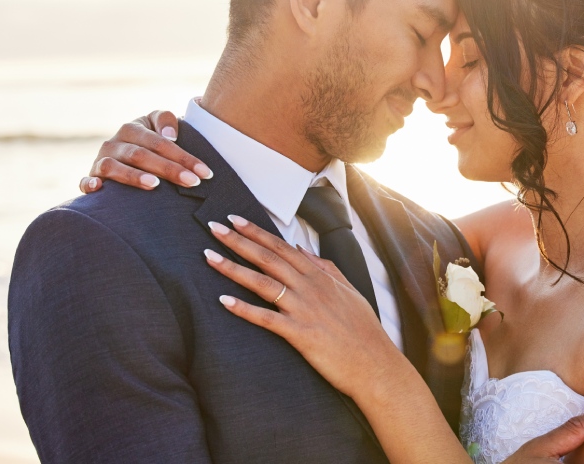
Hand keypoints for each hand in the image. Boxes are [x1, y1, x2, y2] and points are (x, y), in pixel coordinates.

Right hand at [79, 110, 212, 193]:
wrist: (124, 154)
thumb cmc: (150, 143)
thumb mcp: (158, 126)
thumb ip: (166, 120)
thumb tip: (170, 136)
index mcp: (133, 129)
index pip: (160, 141)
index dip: (184, 156)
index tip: (205, 173)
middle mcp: (115, 142)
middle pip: (141, 154)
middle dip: (169, 169)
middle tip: (192, 182)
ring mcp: (101, 160)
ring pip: (114, 166)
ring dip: (133, 176)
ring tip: (154, 185)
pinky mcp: (92, 177)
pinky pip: (85, 181)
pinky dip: (89, 184)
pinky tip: (99, 188)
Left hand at [204, 216, 404, 398]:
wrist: (375, 363)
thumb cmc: (363, 329)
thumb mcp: (348, 290)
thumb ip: (324, 268)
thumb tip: (303, 250)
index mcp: (319, 276)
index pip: (282, 247)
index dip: (257, 232)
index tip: (235, 219)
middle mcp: (309, 287)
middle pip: (268, 258)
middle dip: (238, 241)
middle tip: (214, 227)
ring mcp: (304, 310)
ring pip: (262, 283)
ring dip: (233, 269)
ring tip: (209, 257)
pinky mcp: (300, 334)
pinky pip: (267, 319)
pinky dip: (244, 309)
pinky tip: (223, 301)